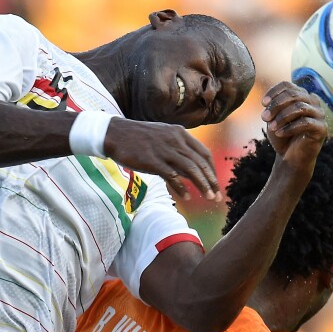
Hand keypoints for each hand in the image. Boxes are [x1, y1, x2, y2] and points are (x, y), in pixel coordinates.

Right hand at [104, 117, 220, 200]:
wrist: (115, 133)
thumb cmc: (139, 138)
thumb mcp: (164, 136)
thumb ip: (179, 150)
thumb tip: (191, 170)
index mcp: (180, 133)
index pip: (204, 153)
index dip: (212, 170)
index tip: (215, 183)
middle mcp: (175, 140)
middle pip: (201, 163)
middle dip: (212, 181)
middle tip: (217, 196)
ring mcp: (164, 150)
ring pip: (191, 170)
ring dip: (202, 185)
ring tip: (209, 197)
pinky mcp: (153, 161)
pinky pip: (172, 176)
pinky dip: (182, 188)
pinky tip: (187, 197)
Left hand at [261, 82, 326, 171]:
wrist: (291, 158)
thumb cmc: (282, 136)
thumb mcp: (274, 119)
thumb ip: (273, 108)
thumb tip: (268, 102)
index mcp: (301, 96)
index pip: (288, 86)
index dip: (274, 92)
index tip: (263, 103)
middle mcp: (313, 101)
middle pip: (294, 94)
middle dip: (277, 105)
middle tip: (264, 117)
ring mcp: (319, 114)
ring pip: (300, 107)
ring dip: (282, 117)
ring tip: (271, 127)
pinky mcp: (322, 128)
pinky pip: (306, 123)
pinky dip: (290, 128)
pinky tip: (279, 134)